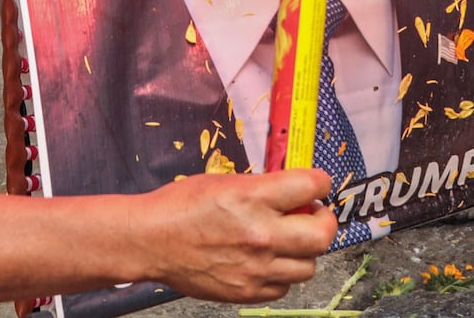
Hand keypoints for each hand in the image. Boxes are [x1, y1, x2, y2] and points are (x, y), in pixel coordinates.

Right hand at [140, 168, 336, 302]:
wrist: (150, 241)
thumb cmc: (180, 207)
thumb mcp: (224, 182)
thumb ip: (263, 187)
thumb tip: (294, 192)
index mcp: (253, 198)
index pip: (312, 186)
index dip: (319, 183)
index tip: (317, 185)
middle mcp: (260, 234)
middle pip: (322, 234)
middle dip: (323, 221)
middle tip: (313, 216)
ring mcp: (256, 267)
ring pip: (309, 266)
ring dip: (303, 251)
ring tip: (285, 241)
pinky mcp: (247, 291)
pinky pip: (284, 286)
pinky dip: (281, 274)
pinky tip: (265, 261)